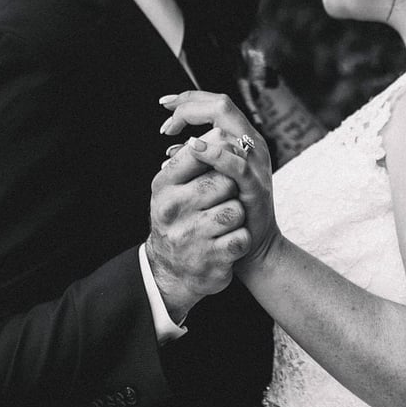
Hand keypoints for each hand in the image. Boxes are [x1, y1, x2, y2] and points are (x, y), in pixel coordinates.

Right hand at [147, 127, 251, 321]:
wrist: (173, 273)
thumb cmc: (183, 220)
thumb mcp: (175, 189)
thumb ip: (194, 160)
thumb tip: (221, 133)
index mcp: (163, 185)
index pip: (199, 151)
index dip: (221, 152)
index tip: (225, 160)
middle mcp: (171, 209)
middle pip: (224, 181)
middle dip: (231, 189)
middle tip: (221, 201)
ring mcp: (189, 236)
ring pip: (236, 210)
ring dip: (237, 217)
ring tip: (221, 224)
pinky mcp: (210, 260)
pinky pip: (242, 238)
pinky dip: (240, 241)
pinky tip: (226, 244)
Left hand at [160, 91, 280, 271]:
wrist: (251, 244)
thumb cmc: (228, 210)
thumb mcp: (213, 178)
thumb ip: (200, 161)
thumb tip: (171, 149)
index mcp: (243, 139)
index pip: (217, 104)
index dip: (190, 99)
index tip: (165, 105)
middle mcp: (253, 145)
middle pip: (223, 106)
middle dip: (189, 106)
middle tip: (166, 120)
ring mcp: (257, 165)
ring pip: (229, 128)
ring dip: (198, 126)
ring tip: (172, 132)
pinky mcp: (256, 187)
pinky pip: (237, 164)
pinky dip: (215, 153)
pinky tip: (194, 148)